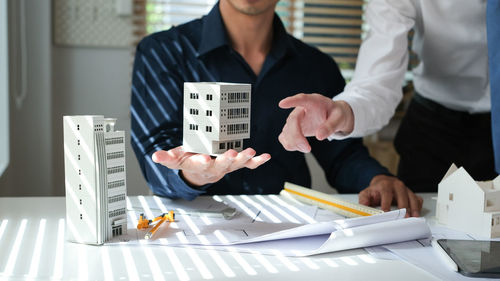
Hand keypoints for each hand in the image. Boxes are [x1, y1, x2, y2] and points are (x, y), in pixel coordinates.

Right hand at [152, 146, 270, 186]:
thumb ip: (167, 158)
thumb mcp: (177, 159)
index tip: (203, 158)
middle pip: (222, 165)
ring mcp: (228, 165)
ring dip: (244, 159)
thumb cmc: (190, 160)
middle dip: (226, 159)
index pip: (200, 164)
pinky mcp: (238, 162)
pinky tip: (266, 157)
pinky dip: (258, 162)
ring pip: (237, 164)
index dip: (202, 162)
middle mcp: (216, 167)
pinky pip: (249, 164)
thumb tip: (155, 156)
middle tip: (230, 154)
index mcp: (200, 165)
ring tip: (250, 151)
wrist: (203, 169)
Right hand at [278, 93, 354, 152]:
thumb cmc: (336, 115)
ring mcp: (294, 120)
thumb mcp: (339, 118)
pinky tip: (300, 146)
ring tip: (308, 148)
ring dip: (294, 143)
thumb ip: (331, 126)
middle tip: (308, 149)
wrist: (333, 118)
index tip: (282, 104)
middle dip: (297, 136)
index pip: (301, 99)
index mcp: (314, 102)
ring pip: (286, 131)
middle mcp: (301, 110)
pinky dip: (290, 145)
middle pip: (292, 120)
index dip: (291, 101)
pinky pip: (284, 138)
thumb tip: (319, 136)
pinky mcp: (292, 129)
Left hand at [358, 175, 422, 216]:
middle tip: (404, 217)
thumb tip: (363, 205)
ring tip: (414, 217)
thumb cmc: (376, 190)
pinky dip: (418, 207)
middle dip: (404, 207)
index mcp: (385, 185)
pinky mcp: (412, 194)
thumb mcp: (366, 193)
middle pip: (402, 196)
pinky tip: (417, 213)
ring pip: (412, 198)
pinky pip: (418, 199)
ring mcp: (406, 189)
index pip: (386, 194)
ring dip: (414, 208)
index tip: (386, 213)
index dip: (387, 204)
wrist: (383, 183)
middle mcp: (397, 186)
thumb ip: (363, 199)